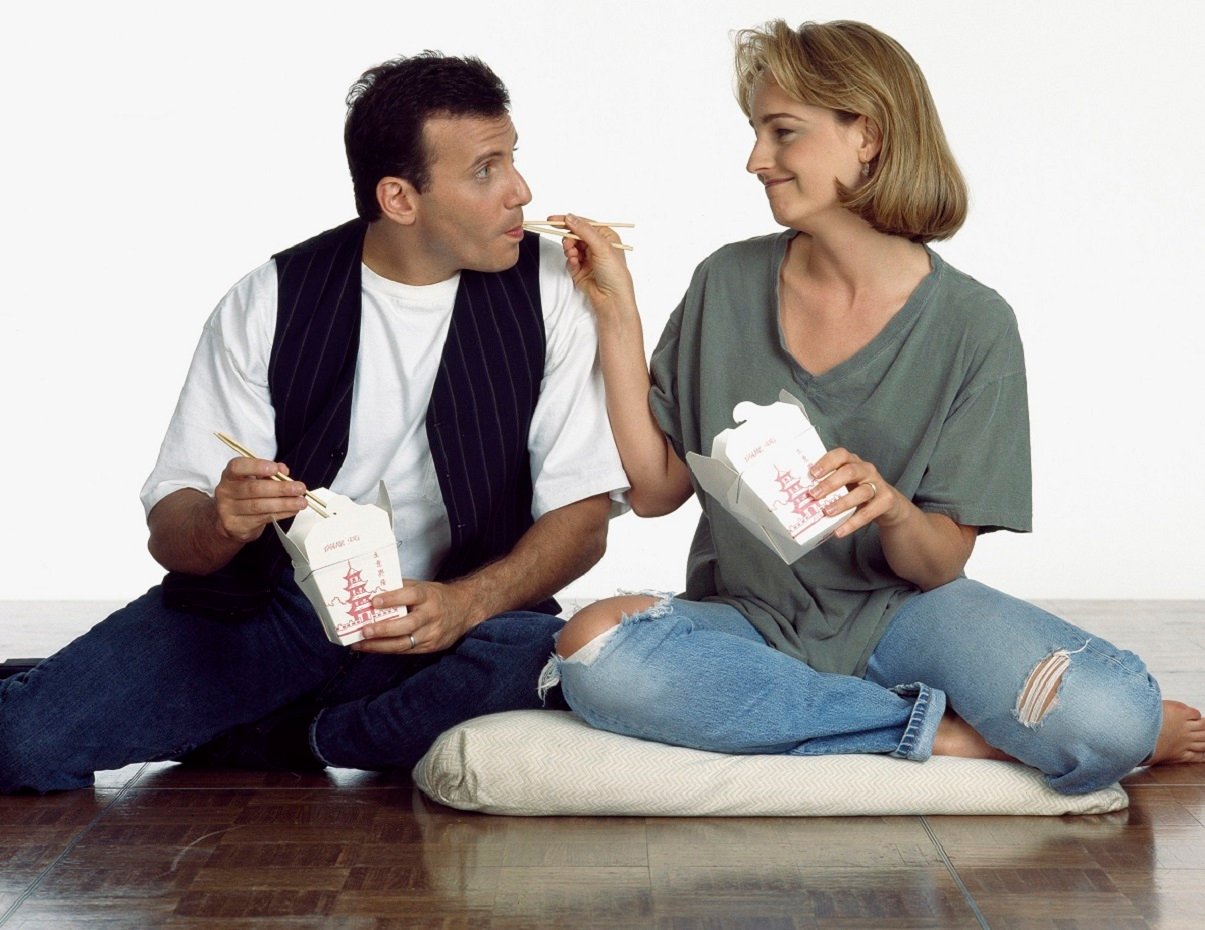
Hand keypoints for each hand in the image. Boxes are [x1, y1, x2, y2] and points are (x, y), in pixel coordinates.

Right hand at [212, 455, 308, 542]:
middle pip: (253, 489)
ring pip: (259, 506)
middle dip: (280, 488)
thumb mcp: (255, 480)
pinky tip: (292, 510)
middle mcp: (225, 491)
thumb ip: (269, 472)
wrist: (231, 521)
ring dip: (284, 504)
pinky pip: (262, 518)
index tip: (276, 469)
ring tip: (301, 502)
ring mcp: (228, 510)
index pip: (238, 467)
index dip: (257, 466)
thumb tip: (283, 470)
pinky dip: (281, 514)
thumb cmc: (246, 495)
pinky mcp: (236, 525)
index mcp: (230, 475)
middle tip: (299, 488)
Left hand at [352, 580, 477, 653]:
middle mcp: (432, 615)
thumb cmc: (438, 597)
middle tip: (364, 630)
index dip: (392, 598)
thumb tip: (374, 589)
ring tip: (360, 643)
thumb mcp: (424, 586)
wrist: (465, 609)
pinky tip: (372, 647)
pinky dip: (387, 649)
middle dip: (383, 629)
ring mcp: (432, 633)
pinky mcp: (431, 646)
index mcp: (429, 596)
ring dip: (380, 645)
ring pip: (404, 643)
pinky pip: (407, 650)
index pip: (410, 596)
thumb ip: (402, 588)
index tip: (373, 601)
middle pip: (407, 625)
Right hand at [554, 214, 635, 312]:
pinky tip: (575, 264)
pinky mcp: (580, 269)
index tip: (552, 220)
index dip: (568, 220)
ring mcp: (588, 257)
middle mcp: (597, 246)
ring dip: (569, 249)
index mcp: (605, 236)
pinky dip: (570, 260)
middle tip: (567, 244)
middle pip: (575, 234)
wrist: (611, 299)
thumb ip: (584, 231)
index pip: (584, 223)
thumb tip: (570, 217)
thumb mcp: (602, 247)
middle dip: (569, 238)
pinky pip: (569, 260)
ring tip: (573, 255)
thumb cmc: (615, 273)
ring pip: (570, 246)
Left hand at [806, 448, 903, 538]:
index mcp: (852, 461)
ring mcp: (878, 484)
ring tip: (827, 512)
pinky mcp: (886, 501)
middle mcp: (866, 469)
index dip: (826, 462)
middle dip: (831, 483)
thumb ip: (828, 484)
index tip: (812, 474)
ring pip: (862, 491)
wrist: (888, 503)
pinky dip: (853, 523)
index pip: (840, 455)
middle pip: (850, 471)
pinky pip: (869, 512)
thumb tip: (800, 496)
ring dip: (842, 503)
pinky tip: (839, 531)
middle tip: (814, 494)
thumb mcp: (844, 483)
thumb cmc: (857, 490)